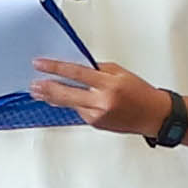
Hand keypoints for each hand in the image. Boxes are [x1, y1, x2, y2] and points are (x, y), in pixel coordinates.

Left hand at [26, 62, 168, 136]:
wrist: (154, 115)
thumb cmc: (140, 93)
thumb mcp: (120, 73)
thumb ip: (98, 70)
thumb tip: (76, 69)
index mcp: (108, 84)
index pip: (76, 73)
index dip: (55, 68)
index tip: (40, 64)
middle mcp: (102, 101)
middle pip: (66, 94)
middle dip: (47, 88)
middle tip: (34, 84)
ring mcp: (97, 115)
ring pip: (70, 104)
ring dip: (53, 98)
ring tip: (39, 92)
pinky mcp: (96, 123)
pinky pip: (79, 111)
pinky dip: (73, 104)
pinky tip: (67, 99)